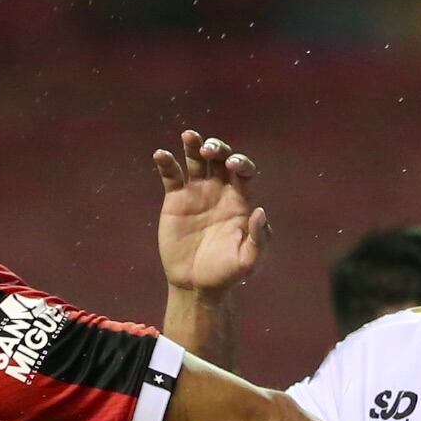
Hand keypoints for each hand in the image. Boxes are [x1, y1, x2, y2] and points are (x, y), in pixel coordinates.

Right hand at [154, 128, 267, 295]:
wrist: (196, 285)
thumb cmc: (227, 273)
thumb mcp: (248, 260)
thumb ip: (258, 237)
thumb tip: (260, 211)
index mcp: (240, 200)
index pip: (244, 171)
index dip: (240, 163)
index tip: (232, 166)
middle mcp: (220, 190)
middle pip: (220, 158)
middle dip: (217, 148)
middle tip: (208, 151)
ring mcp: (197, 192)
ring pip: (196, 160)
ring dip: (193, 145)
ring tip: (189, 136)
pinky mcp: (175, 199)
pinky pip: (171, 175)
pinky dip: (166, 163)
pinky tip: (161, 154)